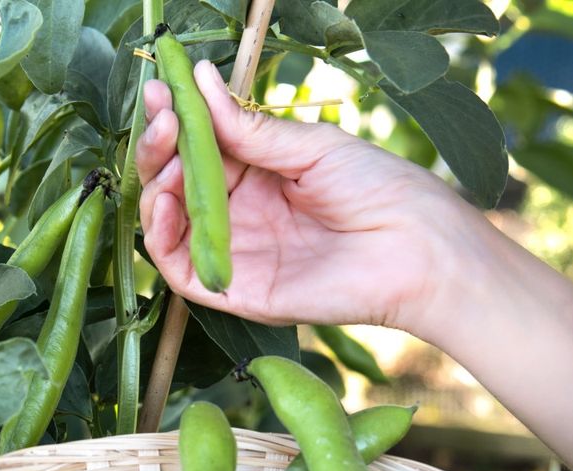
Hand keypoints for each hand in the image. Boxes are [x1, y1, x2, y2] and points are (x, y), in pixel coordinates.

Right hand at [136, 60, 486, 333]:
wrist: (417, 249)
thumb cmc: (379, 190)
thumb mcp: (310, 147)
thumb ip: (249, 128)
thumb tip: (197, 80)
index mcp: (256, 173)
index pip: (197, 146)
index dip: (174, 119)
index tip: (159, 89)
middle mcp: (238, 212)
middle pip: (175, 182)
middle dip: (159, 146)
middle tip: (161, 116)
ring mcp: (234, 250)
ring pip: (168, 222)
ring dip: (156, 185)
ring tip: (167, 151)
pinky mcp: (235, 289)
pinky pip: (181, 268)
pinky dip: (161, 235)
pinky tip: (168, 200)